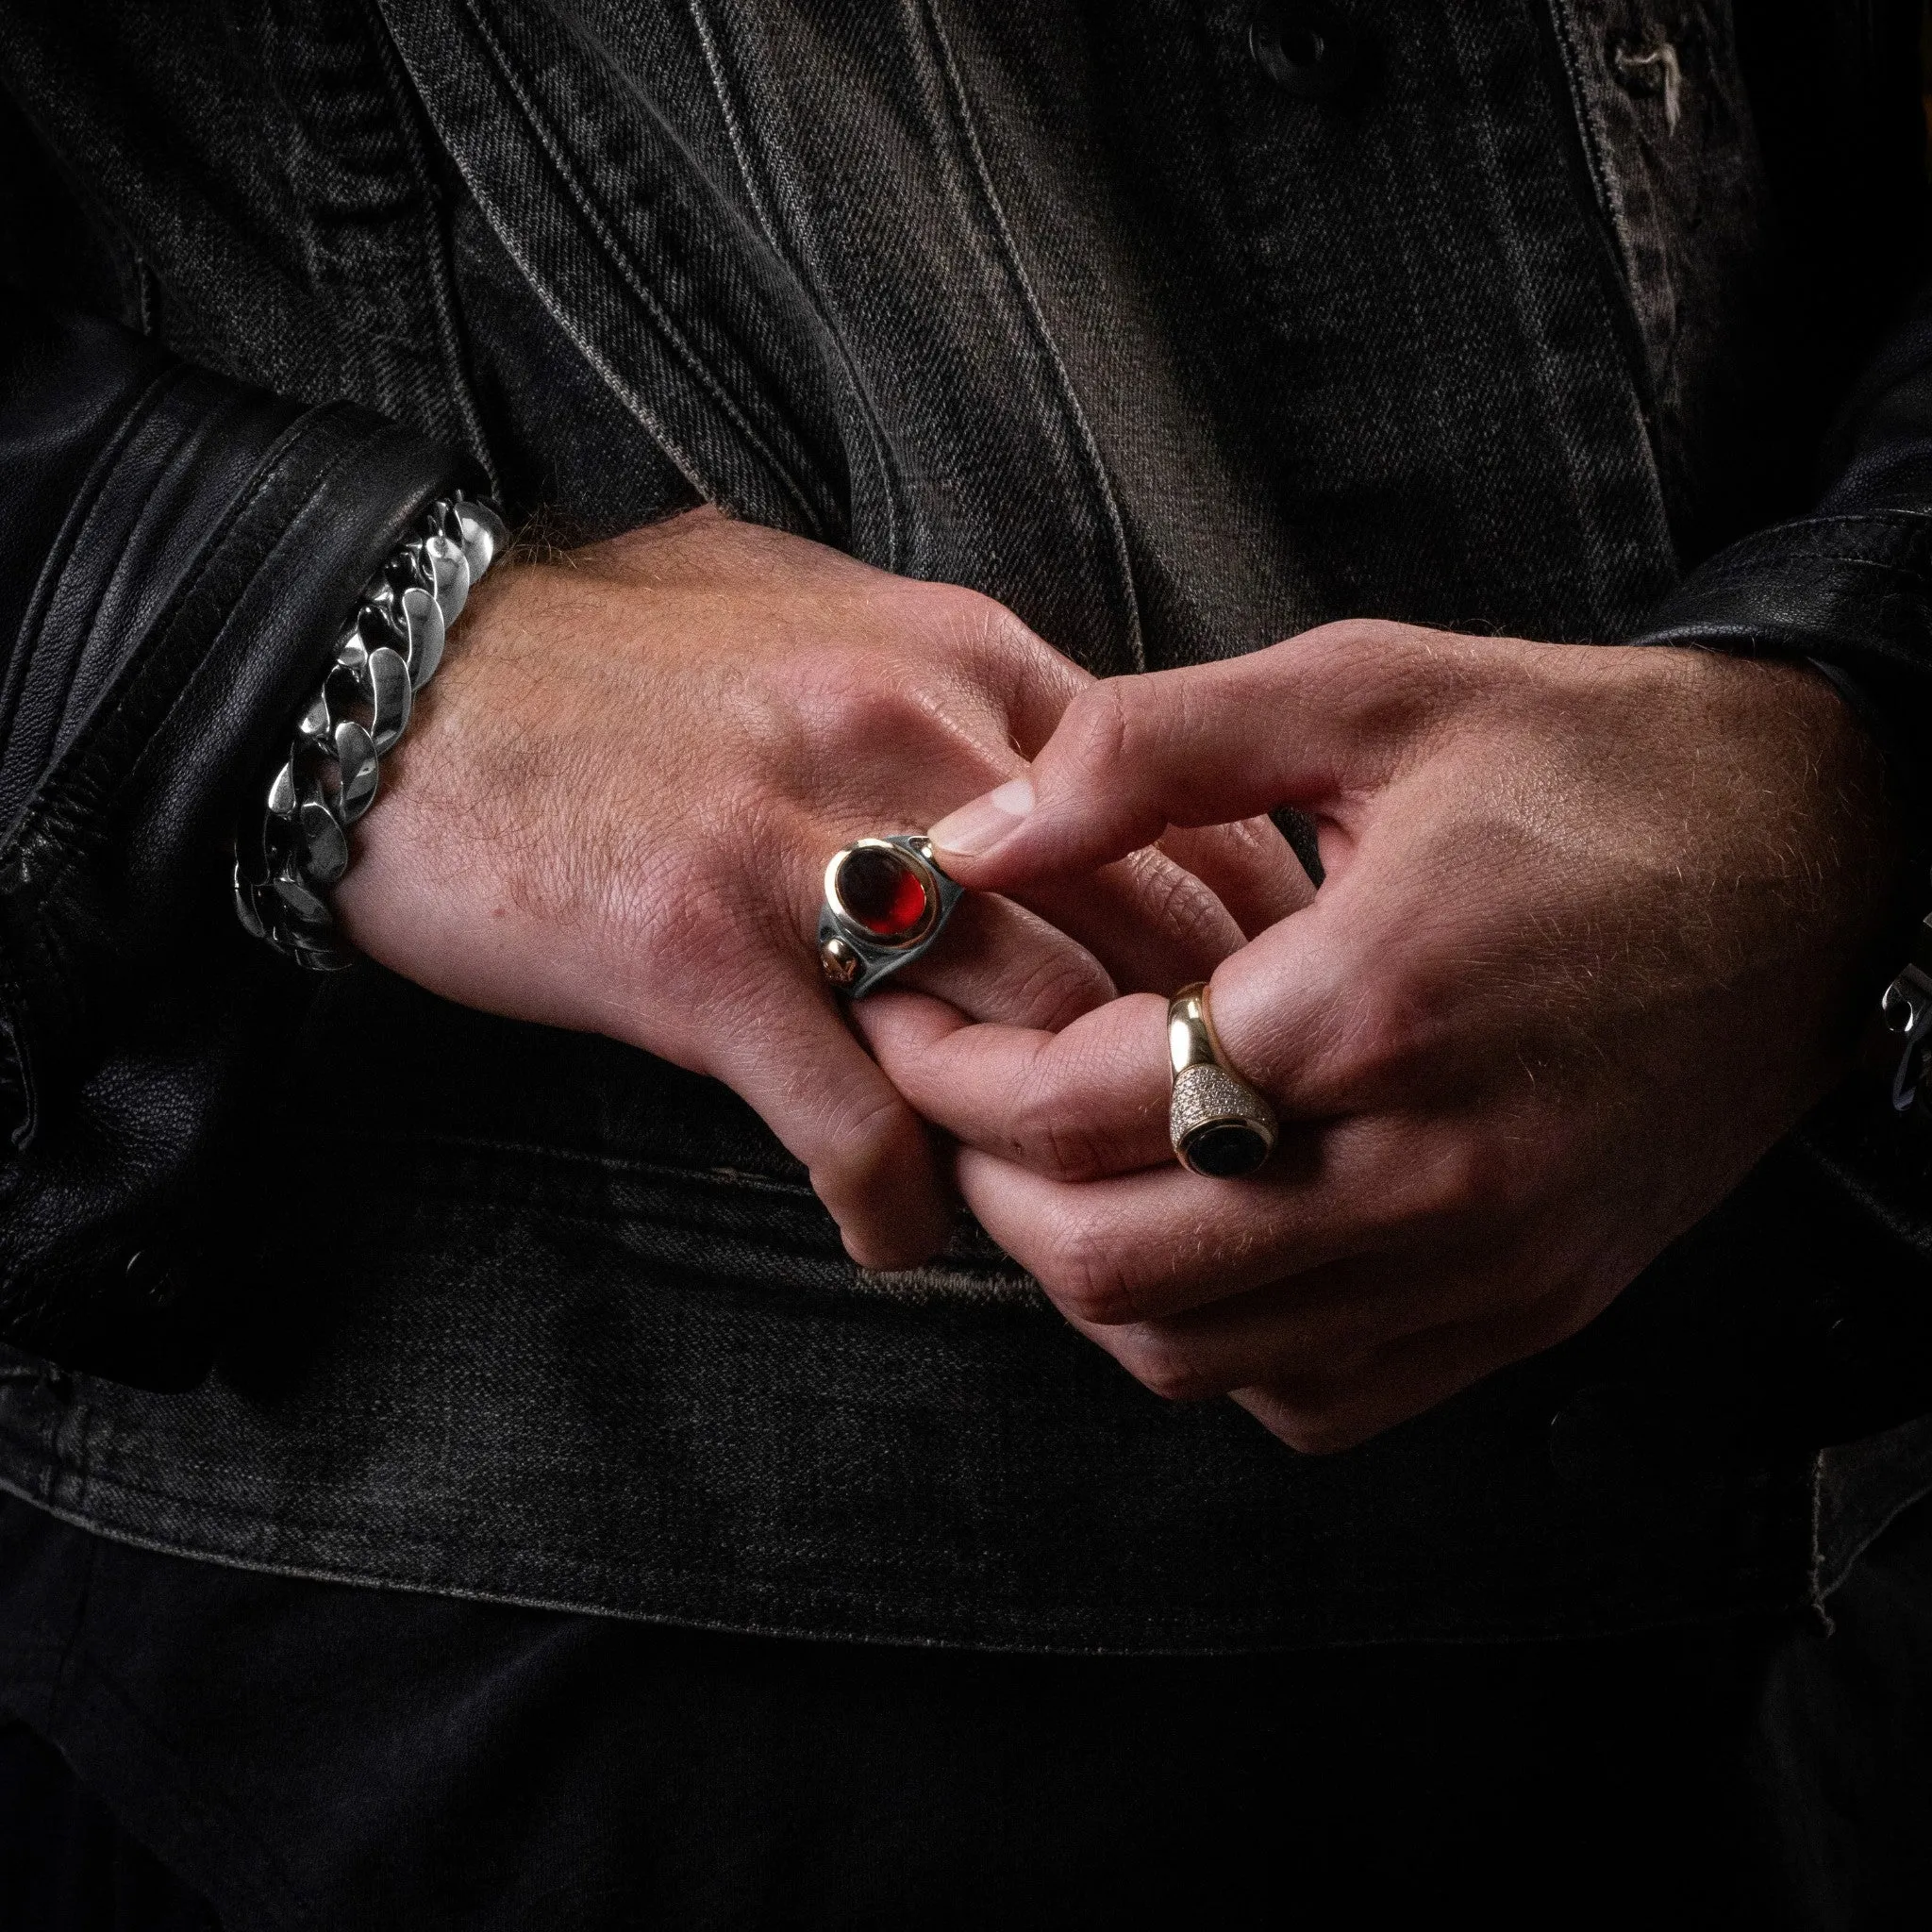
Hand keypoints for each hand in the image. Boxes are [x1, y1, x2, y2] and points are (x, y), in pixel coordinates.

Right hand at [332, 508, 1308, 1267]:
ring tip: (1057, 1207)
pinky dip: (902, 1209)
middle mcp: (911, 741)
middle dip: (1189, 1064)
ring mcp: (809, 849)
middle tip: (1193, 1153)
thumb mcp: (807, 609)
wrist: (385, 675)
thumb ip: (945, 676)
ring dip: (1057, 1152)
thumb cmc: (603, 655)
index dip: (1251, 939)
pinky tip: (899, 1238)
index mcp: (959, 657)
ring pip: (1029, 1042)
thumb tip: (1055, 758)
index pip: (1187, 812)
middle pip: (1141, 937)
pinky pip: (861, 1129)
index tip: (1258, 1024)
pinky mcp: (704, 955)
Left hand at [860, 621, 1905, 1446]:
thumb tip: (977, 839)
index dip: (950, 1071)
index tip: (899, 1018)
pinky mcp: (1529, 1308)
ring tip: (1049, 1159)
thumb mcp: (1365, 690)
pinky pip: (1312, 1396)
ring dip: (1084, 1271)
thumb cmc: (1588, 762)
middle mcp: (1434, 1170)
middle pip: (1116, 1265)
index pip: (1081, 1107)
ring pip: (1198, 1357)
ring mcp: (1490, 1264)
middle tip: (947, 1097)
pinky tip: (1193, 1230)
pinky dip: (1210, 1338)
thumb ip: (1148, 752)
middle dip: (989, 1187)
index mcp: (1376, 1001)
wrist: (1815, 855)